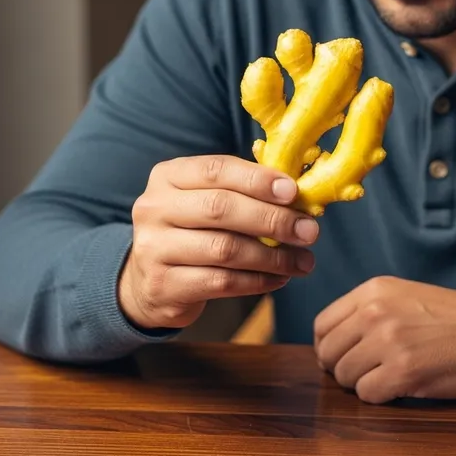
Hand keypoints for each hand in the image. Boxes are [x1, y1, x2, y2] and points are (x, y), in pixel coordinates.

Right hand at [118, 154, 319, 330]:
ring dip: (272, 256)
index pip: (216, 169)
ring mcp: (153, 248)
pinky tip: (279, 278)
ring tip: (303, 260)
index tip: (294, 191)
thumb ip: (242, 190)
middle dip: (272, 219)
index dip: (257, 179)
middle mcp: (154, 207)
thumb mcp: (206, 199)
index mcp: (168, 176)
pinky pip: (221, 282)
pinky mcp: (163, 285)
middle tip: (309, 231)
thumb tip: (297, 195)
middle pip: (221, 208)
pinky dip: (257, 281)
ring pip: (225, 249)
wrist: (147, 280)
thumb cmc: (193, 229)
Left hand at [314, 277, 455, 403]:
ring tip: (389, 376)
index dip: (329, 346)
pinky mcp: (404, 371)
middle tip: (368, 372)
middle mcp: (375, 311)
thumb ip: (368, 311)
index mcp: (374, 290)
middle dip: (343, 368)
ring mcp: (388, 341)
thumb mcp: (405, 296)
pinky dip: (380, 397)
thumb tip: (334, 343)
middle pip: (328, 352)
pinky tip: (402, 386)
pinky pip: (367, 395)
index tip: (345, 356)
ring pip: (344, 376)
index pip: (322, 324)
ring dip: (362, 383)